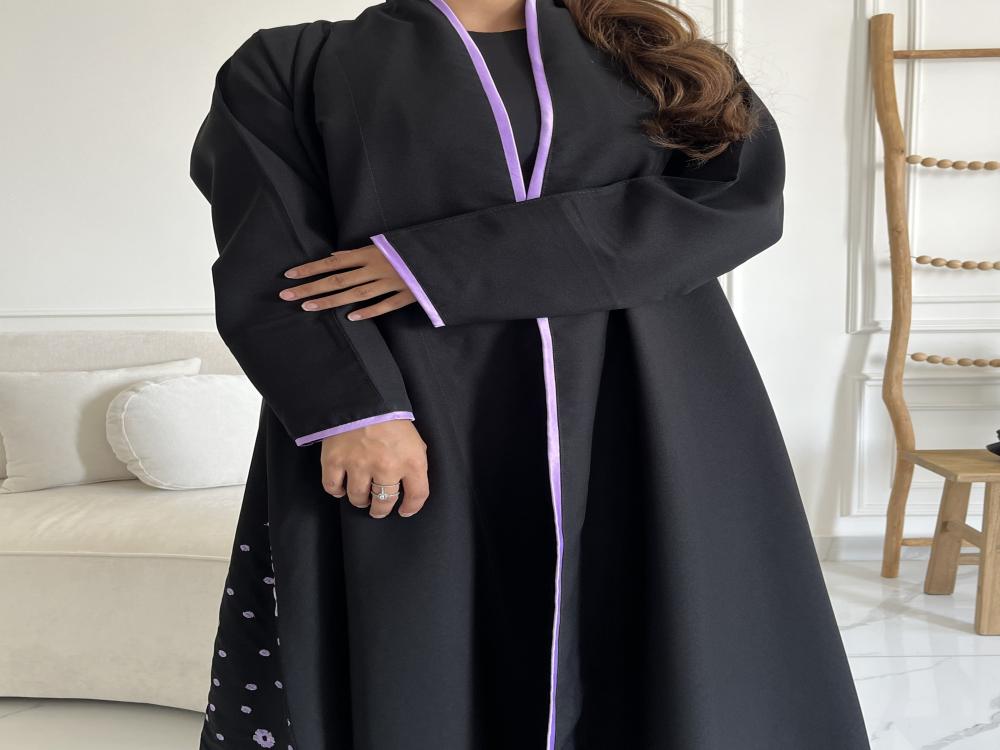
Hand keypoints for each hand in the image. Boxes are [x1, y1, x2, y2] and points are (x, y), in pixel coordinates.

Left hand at [279, 245, 415, 320]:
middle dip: (311, 287)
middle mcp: (376, 267)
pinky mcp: (407, 294)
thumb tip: (335, 256)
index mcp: (370, 252)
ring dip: (331, 301)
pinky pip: (385, 305)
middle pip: (337, 279)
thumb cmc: (409, 247)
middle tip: (287, 295)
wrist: (443, 253)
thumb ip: (359, 252)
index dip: (311, 268)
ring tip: (308, 307)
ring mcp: (391, 282)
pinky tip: (351, 318)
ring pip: (356, 294)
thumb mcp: (384, 244)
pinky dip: (369, 311)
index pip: (333, 262)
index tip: (289, 275)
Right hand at [320, 420, 428, 518]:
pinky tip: (342, 486)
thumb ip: (414, 462)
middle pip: (384, 502)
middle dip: (382, 509)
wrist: (363, 395)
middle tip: (379, 508)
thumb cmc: (391, 417)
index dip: (411, 507)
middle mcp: (386, 467)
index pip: (417, 495)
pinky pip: (333, 487)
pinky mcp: (335, 461)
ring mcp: (359, 465)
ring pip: (358, 498)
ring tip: (362, 496)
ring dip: (361, 501)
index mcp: (411, 461)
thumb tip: (411, 484)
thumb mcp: (414, 439)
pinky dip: (337, 490)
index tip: (405, 511)